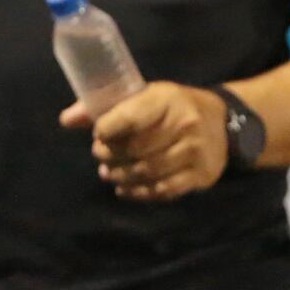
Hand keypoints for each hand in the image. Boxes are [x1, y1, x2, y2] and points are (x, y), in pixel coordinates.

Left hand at [62, 80, 228, 201]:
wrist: (223, 122)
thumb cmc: (172, 107)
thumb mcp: (145, 96)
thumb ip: (105, 107)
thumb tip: (66, 120)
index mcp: (166, 99)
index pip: (130, 117)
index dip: (106, 130)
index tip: (98, 135)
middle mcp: (184, 125)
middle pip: (136, 149)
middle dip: (111, 156)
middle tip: (101, 157)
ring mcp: (195, 152)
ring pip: (148, 172)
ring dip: (122, 176)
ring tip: (110, 173)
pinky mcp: (200, 176)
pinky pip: (163, 190)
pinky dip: (139, 193)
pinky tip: (126, 189)